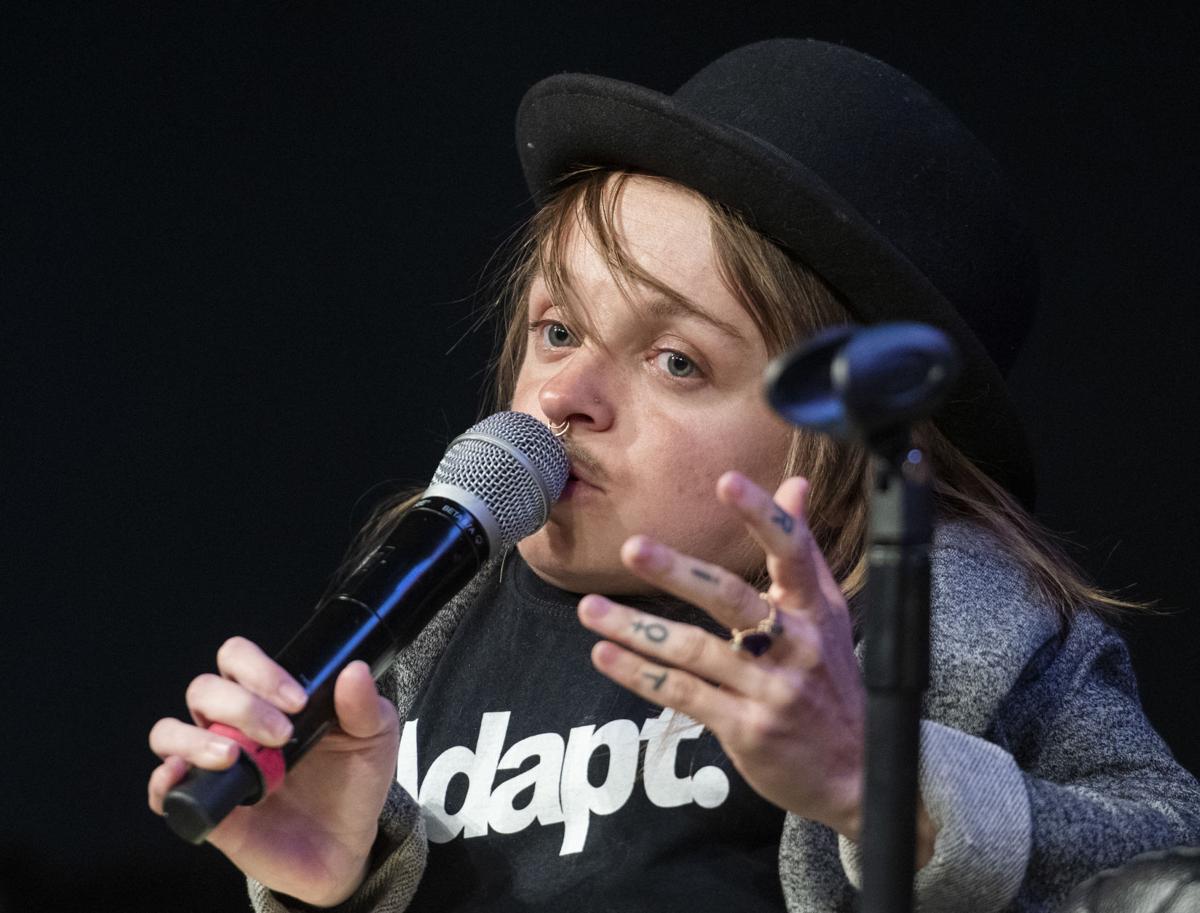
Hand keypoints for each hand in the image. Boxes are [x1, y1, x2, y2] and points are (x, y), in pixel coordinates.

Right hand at [147, 640, 399, 905]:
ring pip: (169, 732)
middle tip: (280, 734)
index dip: (259, 671)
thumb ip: (365, 705)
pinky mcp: (204, 806)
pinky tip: (183, 777)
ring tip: (233, 756)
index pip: (238, 659)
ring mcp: (214, 764)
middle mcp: (233, 725)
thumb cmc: (353, 782)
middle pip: (203, 689)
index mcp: (269, 699)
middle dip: (239, 705)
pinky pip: (161, 789)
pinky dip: (162, 781)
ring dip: (194, 738)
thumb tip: (353, 671)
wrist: (347, 845)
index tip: (296, 700)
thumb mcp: (374, 737)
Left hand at [578, 471, 869, 838]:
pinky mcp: (746, 729)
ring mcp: (770, 690)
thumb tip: (796, 483)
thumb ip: (803, 550)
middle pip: (732, 599)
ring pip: (694, 650)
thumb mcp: (828, 615)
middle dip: (679, 572)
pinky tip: (606, 655)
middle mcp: (796, 646)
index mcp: (817, 611)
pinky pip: (684, 694)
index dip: (762, 516)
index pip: (793, 552)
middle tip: (633, 547)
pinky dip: (641, 674)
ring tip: (589, 609)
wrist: (856, 771)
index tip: (727, 481)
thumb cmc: (832, 681)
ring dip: (636, 629)